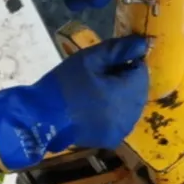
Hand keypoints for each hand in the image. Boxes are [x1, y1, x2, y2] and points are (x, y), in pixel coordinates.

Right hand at [0, 36, 150, 170]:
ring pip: (131, 105)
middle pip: (138, 89)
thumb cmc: (64, 84)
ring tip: (95, 92)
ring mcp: (122, 130)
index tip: (105, 63)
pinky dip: (114, 112)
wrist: (40, 118)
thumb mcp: (88, 59)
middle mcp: (130, 114)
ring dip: (120, 96)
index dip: (125, 63)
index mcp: (126, 93)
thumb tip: (143, 43)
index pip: (141, 71)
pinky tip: (94, 108)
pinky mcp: (111, 140)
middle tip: (98, 76)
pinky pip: (121, 120)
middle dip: (124, 80)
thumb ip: (118, 50)